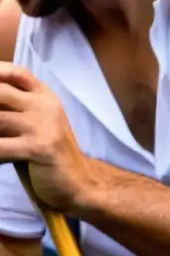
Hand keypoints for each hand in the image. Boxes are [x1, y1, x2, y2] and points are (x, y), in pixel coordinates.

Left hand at [0, 63, 95, 212]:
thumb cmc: (46, 154)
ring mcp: (43, 125)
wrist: (76, 181)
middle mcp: (45, 106)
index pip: (17, 74)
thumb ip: (13, 110)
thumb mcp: (34, 124)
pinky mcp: (39, 147)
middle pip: (0, 92)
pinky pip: (0, 148)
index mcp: (45, 97)